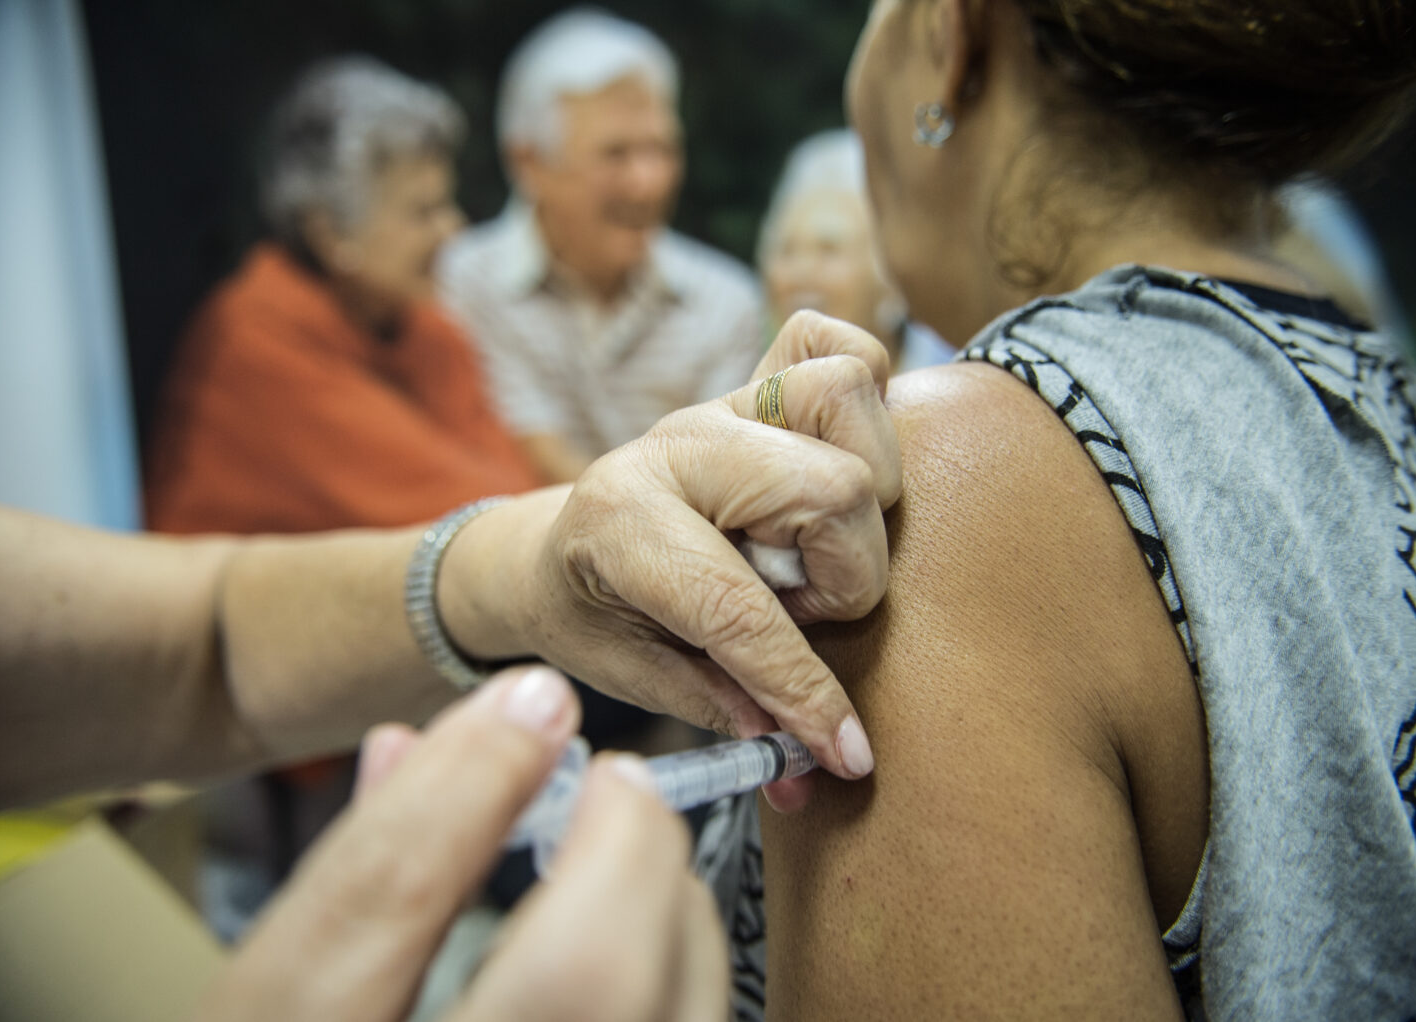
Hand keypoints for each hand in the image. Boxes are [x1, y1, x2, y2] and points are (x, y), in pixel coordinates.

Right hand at [196, 665, 725, 1021]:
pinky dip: (682, 983)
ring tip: (630, 865)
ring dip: (673, 919)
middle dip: (625, 851)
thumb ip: (348, 885)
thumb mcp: (280, 1004)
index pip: (381, 912)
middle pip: (583, 976)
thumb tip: (411, 744)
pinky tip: (647, 956)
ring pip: (678, 1014)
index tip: (532, 703)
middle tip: (616, 788)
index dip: (464, 785)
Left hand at [497, 312, 899, 795]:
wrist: (553, 546)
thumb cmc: (591, 614)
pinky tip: (837, 463)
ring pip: (846, 399)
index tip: (845, 752)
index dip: (802, 690)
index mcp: (620, 518)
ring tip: (814, 549)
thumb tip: (809, 764)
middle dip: (843, 578)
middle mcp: (677, 443)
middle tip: (800, 612)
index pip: (738, 606)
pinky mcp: (752, 380)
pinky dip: (862, 399)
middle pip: (830, 488)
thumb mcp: (631, 674)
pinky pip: (834, 343)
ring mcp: (720, 401)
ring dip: (860, 492)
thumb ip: (721, 708)